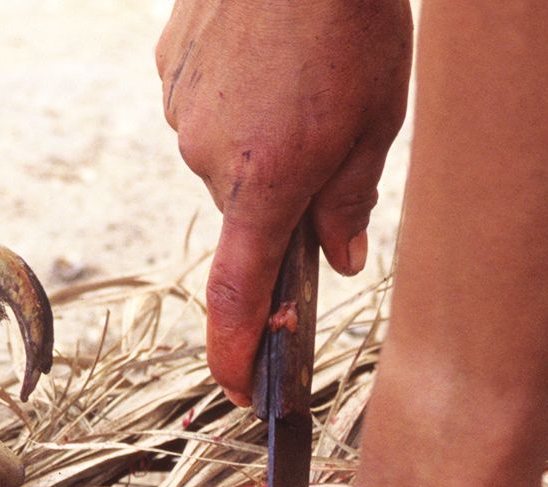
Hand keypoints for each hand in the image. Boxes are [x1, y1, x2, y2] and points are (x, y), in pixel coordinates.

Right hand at [157, 0, 410, 401]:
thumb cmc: (354, 25)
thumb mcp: (377, 124)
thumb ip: (350, 202)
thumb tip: (336, 262)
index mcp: (263, 187)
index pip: (239, 298)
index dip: (239, 353)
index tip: (244, 390)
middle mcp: (208, 158)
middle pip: (246, 213)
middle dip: (284, 197)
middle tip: (334, 139)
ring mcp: (181, 110)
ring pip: (226, 157)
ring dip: (264, 141)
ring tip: (307, 77)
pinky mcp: (170, 65)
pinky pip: (204, 105)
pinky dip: (239, 97)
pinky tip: (272, 54)